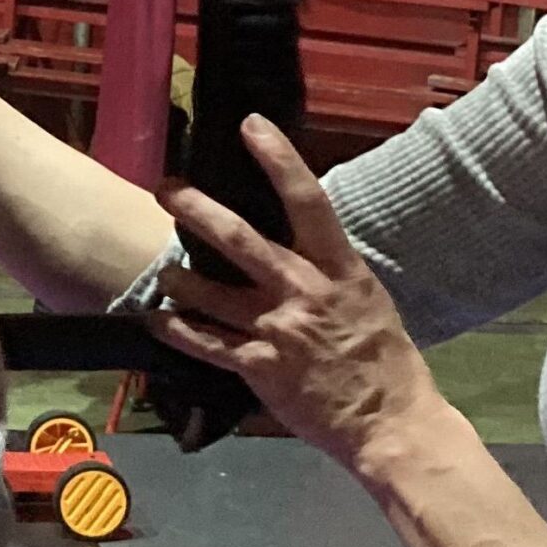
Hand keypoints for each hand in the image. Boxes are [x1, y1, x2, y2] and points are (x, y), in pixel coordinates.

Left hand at [150, 114, 444, 470]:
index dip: (278, 158)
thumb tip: (300, 243)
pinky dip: (176, 331)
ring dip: (178, 278)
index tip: (251, 125)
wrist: (391, 422)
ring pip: (211, 292)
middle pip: (240, 239)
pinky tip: (156, 321)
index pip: (307, 199)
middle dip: (197, 209)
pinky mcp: (259, 366)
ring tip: (161, 270)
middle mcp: (303, 289)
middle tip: (167, 187)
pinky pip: (207, 343)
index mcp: (338, 267)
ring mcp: (278, 328)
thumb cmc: (385, 358)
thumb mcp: (367, 297)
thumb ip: (329, 269)